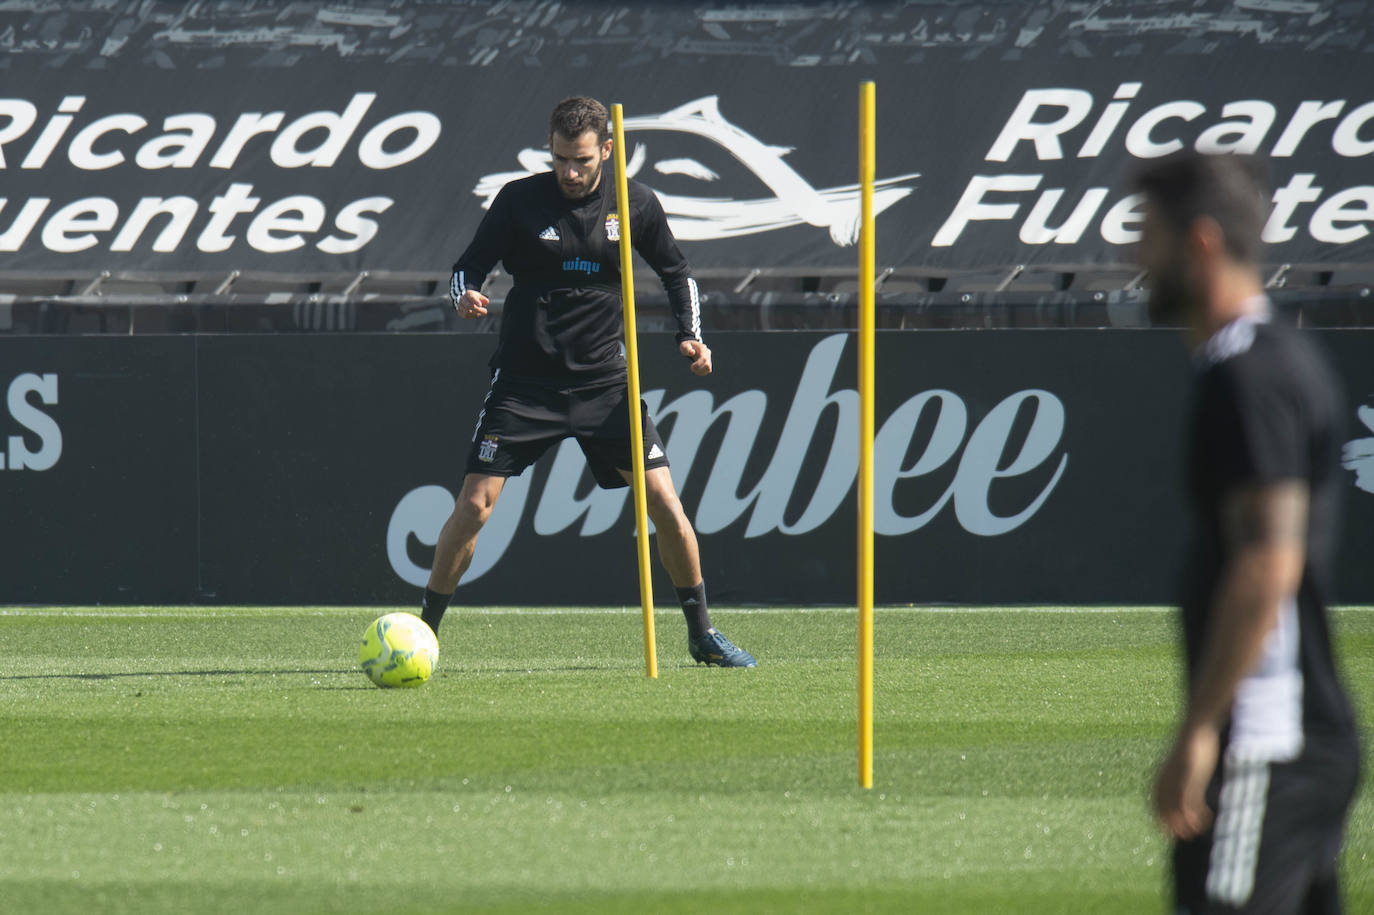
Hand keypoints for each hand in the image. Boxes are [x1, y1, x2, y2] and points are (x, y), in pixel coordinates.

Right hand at [454, 289, 488, 318]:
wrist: (465, 300)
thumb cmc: (474, 298)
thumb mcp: (479, 296)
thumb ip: (483, 299)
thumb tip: (487, 302)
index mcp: (468, 293)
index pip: (471, 297)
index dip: (476, 301)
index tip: (480, 305)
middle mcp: (462, 299)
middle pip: (469, 305)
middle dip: (478, 310)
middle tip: (485, 311)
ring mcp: (460, 305)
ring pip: (467, 312)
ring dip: (476, 313)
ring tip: (480, 312)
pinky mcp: (460, 312)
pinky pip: (466, 316)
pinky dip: (472, 316)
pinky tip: (476, 314)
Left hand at [679, 339, 711, 375]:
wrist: (690, 346)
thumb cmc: (686, 346)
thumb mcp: (684, 345)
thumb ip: (687, 348)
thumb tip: (692, 352)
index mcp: (702, 348)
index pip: (704, 359)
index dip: (698, 365)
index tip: (691, 366)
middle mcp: (707, 353)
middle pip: (708, 365)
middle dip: (699, 369)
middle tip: (691, 368)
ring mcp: (709, 358)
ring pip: (709, 369)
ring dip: (700, 371)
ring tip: (693, 370)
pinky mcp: (708, 363)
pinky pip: (707, 370)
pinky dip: (701, 372)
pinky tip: (695, 371)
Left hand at [1153, 723, 1219, 840]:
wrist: (1197, 727)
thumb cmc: (1192, 747)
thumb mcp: (1184, 764)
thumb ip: (1181, 778)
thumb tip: (1183, 791)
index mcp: (1161, 775)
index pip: (1155, 802)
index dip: (1160, 818)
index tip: (1167, 833)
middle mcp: (1165, 777)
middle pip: (1164, 807)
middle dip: (1171, 824)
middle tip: (1183, 837)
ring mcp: (1177, 777)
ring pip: (1177, 806)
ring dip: (1185, 822)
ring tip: (1195, 832)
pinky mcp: (1190, 775)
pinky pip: (1190, 798)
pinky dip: (1195, 812)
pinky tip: (1206, 819)